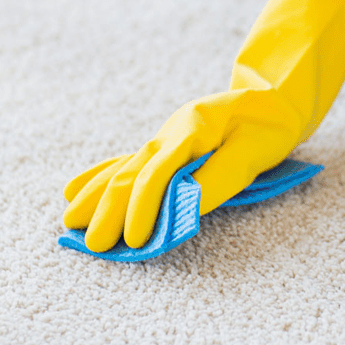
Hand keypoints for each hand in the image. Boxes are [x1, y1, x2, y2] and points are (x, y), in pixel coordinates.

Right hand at [62, 0, 344, 251]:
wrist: (274, 98)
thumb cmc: (268, 126)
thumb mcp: (253, 152)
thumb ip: (218, 177)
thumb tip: (183, 208)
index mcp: (192, 129)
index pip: (158, 173)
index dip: (144, 208)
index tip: (135, 239)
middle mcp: (171, 132)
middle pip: (132, 173)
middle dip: (110, 210)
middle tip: (94, 245)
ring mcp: (165, 137)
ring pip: (123, 168)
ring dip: (97, 196)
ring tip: (69, 222)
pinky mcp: (168, 145)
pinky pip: (127, 162)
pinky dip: (102, 177)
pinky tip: (76, 189)